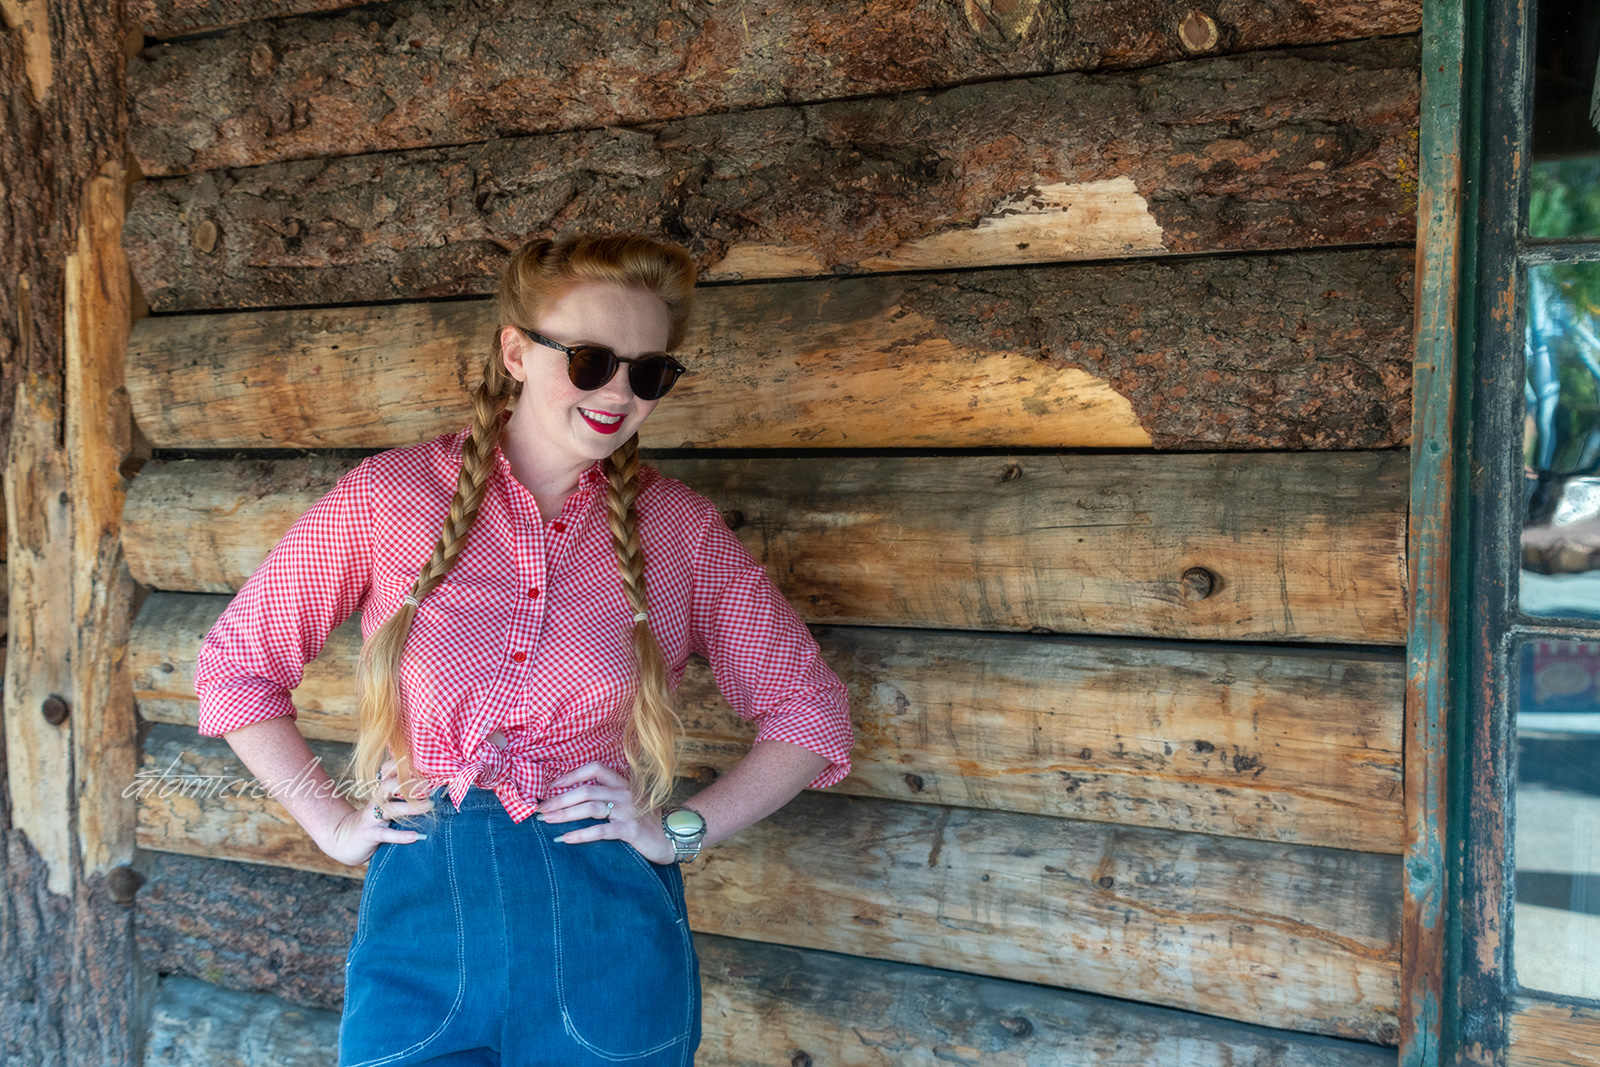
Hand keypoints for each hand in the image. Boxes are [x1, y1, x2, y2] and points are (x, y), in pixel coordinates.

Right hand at [317, 757, 433, 867]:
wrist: (343, 840)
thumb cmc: (371, 821)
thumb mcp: (384, 805)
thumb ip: (401, 796)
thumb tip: (431, 788)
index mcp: (380, 792)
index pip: (387, 772)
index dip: (401, 765)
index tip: (421, 764)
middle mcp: (376, 801)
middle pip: (388, 786)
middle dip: (408, 783)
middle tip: (429, 784)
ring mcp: (372, 817)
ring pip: (390, 808)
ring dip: (411, 807)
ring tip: (429, 806)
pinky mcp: (370, 834)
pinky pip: (386, 834)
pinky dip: (401, 835)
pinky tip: (416, 836)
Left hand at [538, 762, 674, 864]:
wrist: (673, 837)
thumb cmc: (646, 820)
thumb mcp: (629, 802)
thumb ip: (609, 796)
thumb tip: (575, 799)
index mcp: (624, 783)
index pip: (595, 769)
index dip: (572, 775)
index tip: (552, 786)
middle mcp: (625, 793)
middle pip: (587, 790)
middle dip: (560, 799)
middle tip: (540, 810)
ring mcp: (629, 811)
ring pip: (591, 808)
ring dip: (566, 814)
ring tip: (547, 822)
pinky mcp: (631, 830)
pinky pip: (602, 831)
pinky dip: (581, 835)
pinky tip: (566, 839)